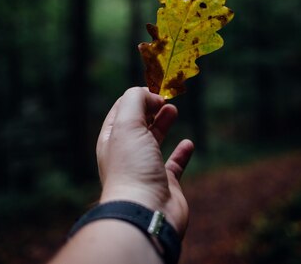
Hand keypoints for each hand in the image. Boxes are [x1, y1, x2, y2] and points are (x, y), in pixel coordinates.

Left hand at [96, 87, 194, 236]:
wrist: (144, 212)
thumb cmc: (132, 168)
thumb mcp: (127, 124)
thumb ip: (136, 100)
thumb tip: (152, 96)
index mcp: (112, 140)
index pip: (121, 111)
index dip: (137, 96)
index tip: (155, 89)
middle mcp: (127, 154)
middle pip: (138, 124)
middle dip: (150, 107)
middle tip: (166, 98)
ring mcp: (146, 169)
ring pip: (154, 141)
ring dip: (163, 123)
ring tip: (173, 110)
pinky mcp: (166, 184)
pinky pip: (174, 164)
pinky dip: (182, 152)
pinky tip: (188, 143)